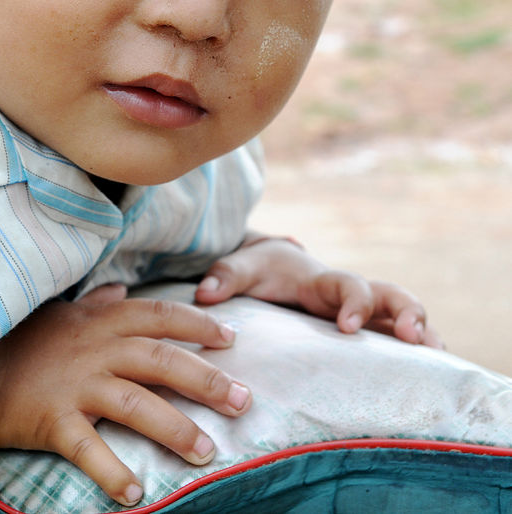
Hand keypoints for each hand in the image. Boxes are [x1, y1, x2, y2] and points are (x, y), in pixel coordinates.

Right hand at [0, 296, 251, 506]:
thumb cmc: (22, 343)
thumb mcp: (62, 314)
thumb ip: (96, 303)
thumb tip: (121, 291)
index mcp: (102, 321)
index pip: (161, 315)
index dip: (199, 324)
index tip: (232, 338)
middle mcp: (96, 348)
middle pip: (162, 359)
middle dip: (207, 379)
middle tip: (244, 399)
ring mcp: (76, 384)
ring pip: (137, 404)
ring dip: (176, 429)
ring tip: (207, 452)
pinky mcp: (54, 420)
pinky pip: (88, 448)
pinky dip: (112, 471)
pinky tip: (137, 493)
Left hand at [195, 236, 442, 348]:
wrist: (274, 266)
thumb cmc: (260, 270)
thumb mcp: (242, 268)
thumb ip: (225, 276)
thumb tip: (205, 294)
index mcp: (323, 280)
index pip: (347, 285)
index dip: (353, 302)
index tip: (348, 326)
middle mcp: (351, 295)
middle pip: (391, 294)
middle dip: (406, 312)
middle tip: (412, 337)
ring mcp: (364, 312)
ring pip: (405, 315)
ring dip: (424, 331)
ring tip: (436, 356)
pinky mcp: (368, 330)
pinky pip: (400, 340)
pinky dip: (422, 353)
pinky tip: (433, 374)